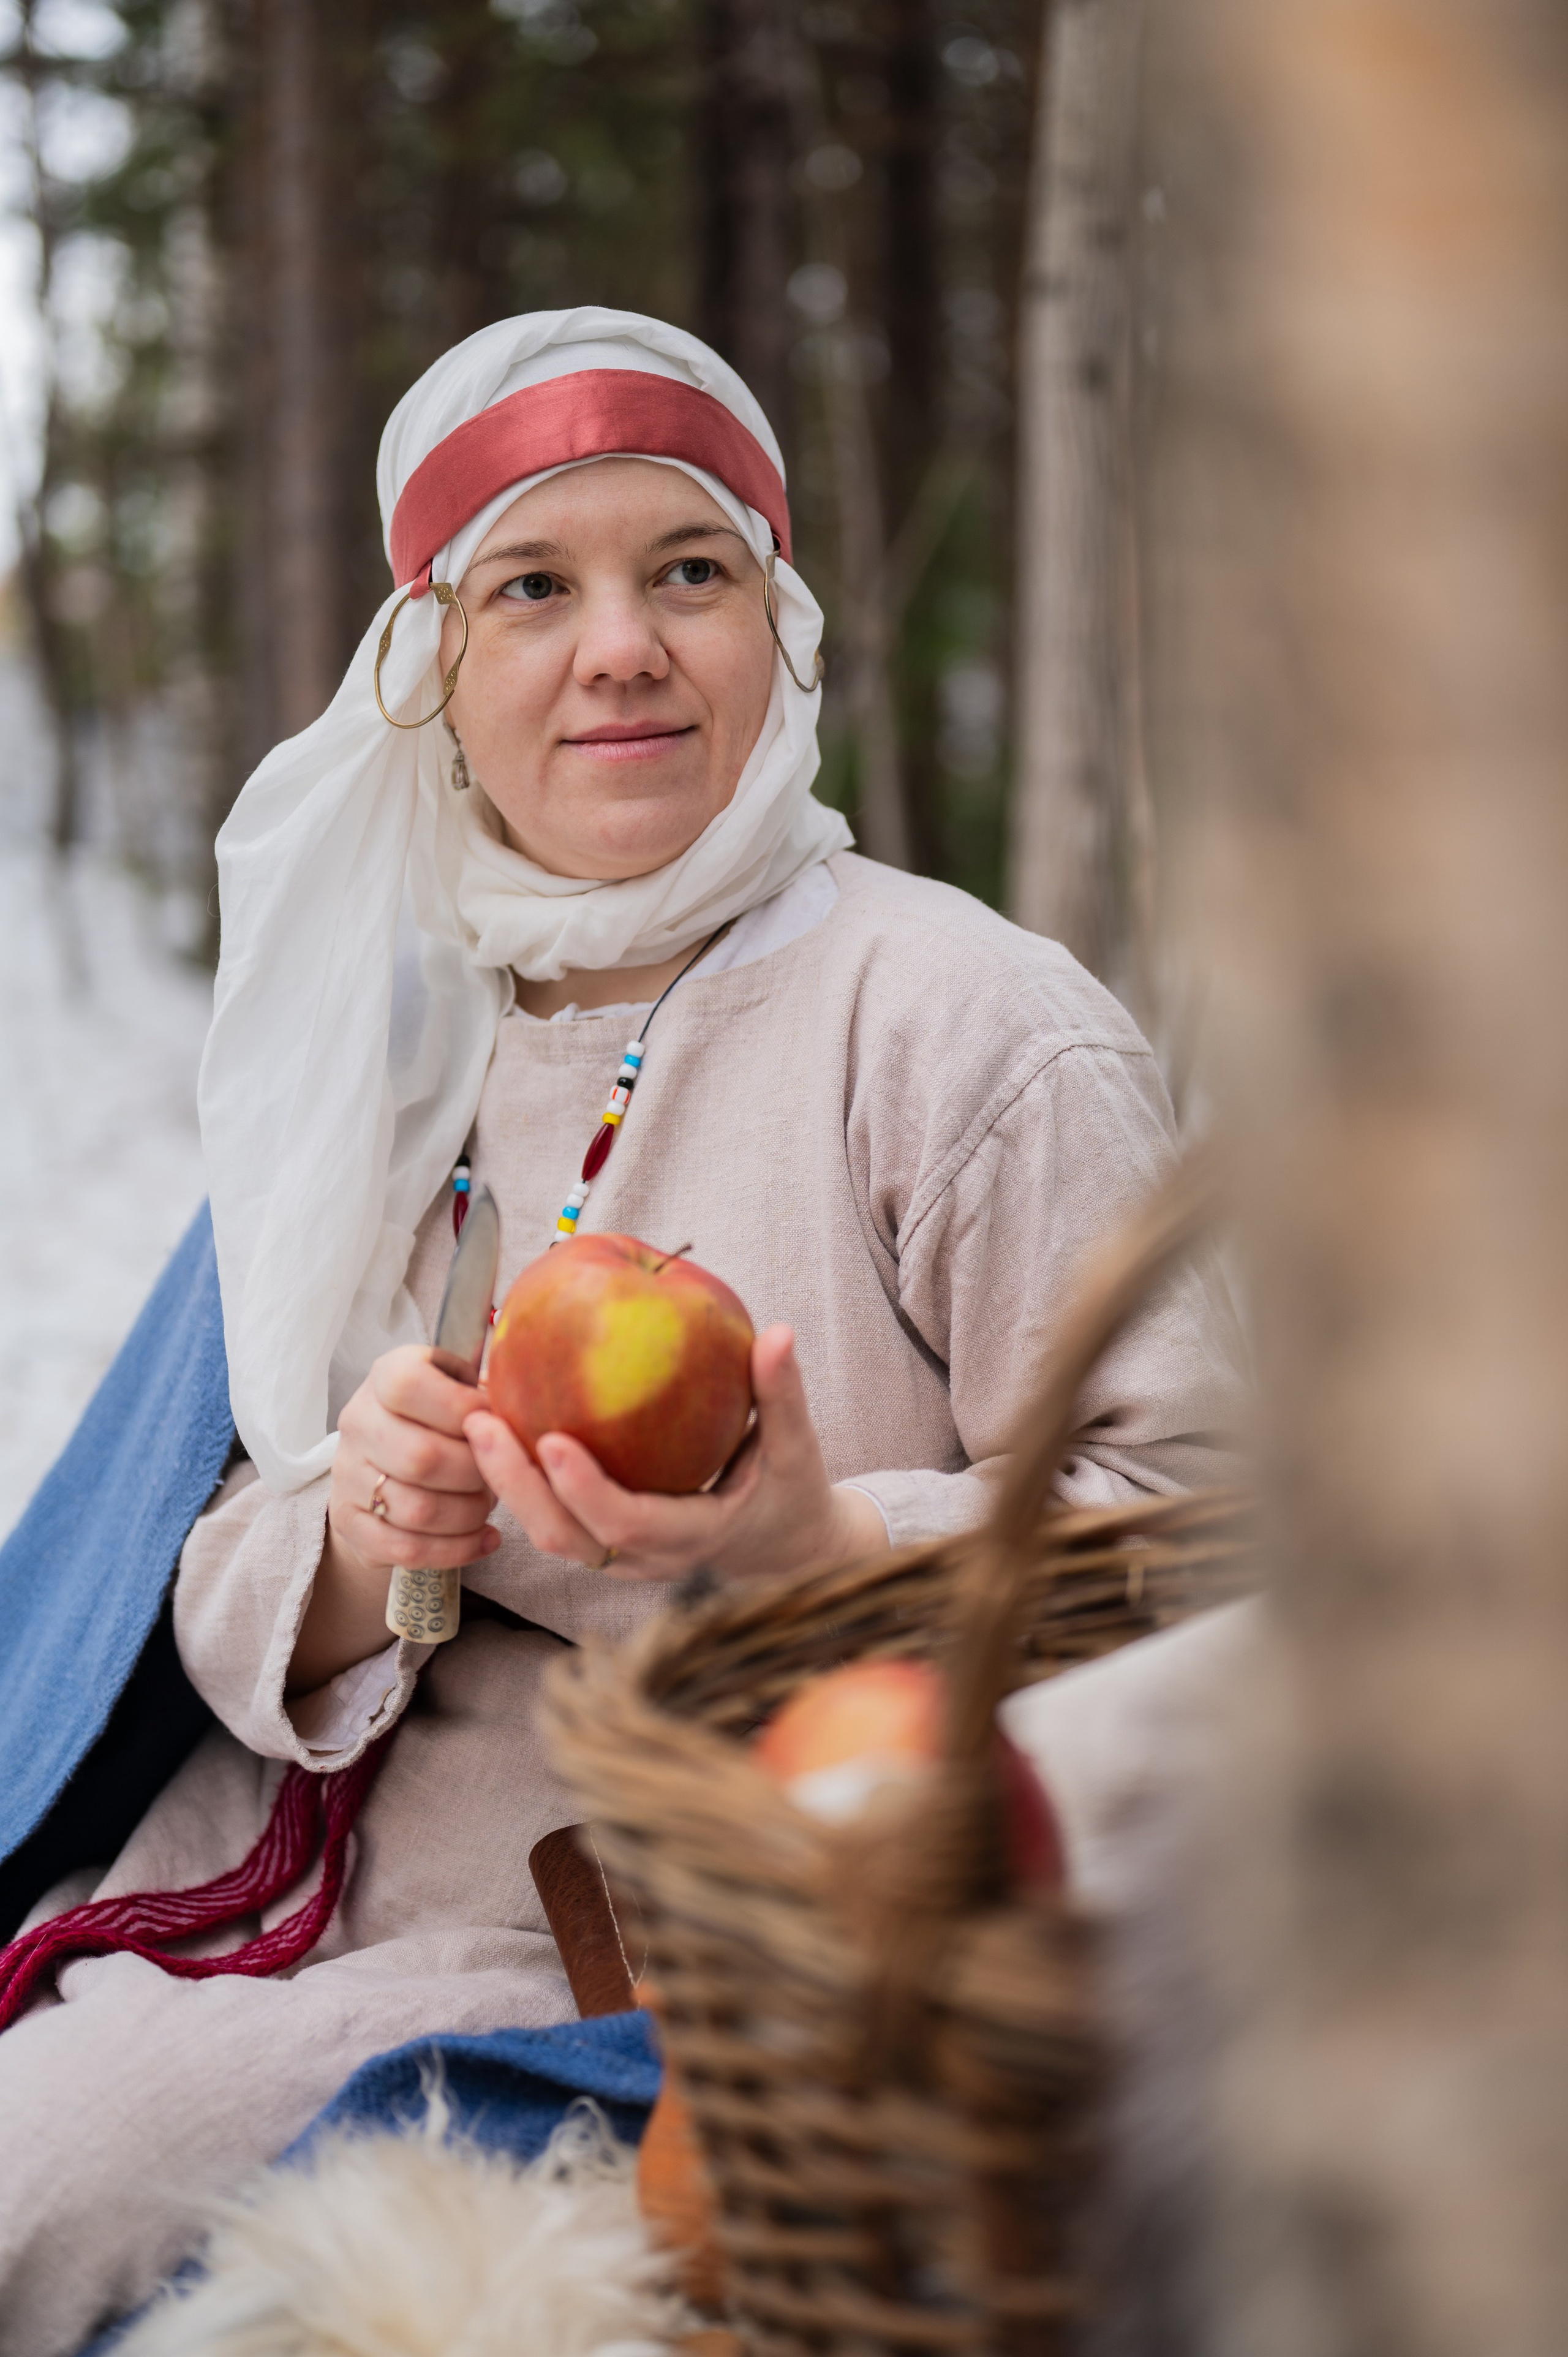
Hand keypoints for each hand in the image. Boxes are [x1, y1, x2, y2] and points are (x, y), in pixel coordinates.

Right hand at [289, 1347, 498, 1693]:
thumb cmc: (444, 1417)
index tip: (495, 1423)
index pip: (411, 1386)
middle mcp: (359, 1421)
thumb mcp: (463, 1384)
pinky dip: (455, 1550)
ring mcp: (347, 1474)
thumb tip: (530, 1400)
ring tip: (488, 1507)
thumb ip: (490, 1384)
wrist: (388, 1462)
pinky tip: (484, 1540)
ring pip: (417, 1509)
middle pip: (422, 1457)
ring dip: (469, 1515)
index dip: (463, 1410)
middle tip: (498, 1476)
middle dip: (476, 1474)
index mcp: (387, 1376)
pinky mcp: (350, 1522)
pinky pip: (406, 1548)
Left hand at [463, 1325, 885, 1584]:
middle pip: (564, 1537)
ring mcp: (619, 1557)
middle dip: (516, 1484)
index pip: (626, 1523)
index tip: (552, 1439)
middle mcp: (646, 1558)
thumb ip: (782, 1393)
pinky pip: (551, 1516)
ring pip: (548, 1533)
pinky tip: (500, 1423)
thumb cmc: (789, 1491)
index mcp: (693, 1536)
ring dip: (507, 1483)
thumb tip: (779, 1333)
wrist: (783, 1545)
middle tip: (482, 1422)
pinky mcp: (602, 1542)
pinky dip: (521, 1480)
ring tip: (476, 1420)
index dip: (585, 1488)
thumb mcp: (796, 1447)